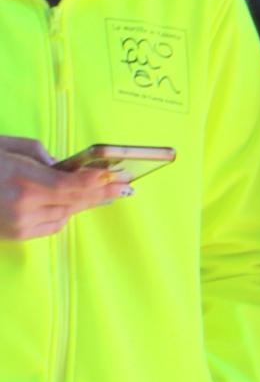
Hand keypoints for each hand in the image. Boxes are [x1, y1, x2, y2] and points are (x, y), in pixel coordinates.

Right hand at [0, 137, 129, 240]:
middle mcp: (22, 205)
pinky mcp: (16, 235)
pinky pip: (53, 226)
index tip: (115, 176)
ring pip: (66, 214)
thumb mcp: (5, 146)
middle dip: (101, 193)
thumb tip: (63, 166)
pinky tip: (74, 205)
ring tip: (106, 193)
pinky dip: (65, 214)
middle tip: (125, 186)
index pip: (68, 184)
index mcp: (20, 178)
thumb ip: (38, 154)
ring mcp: (19, 223)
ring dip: (85, 202)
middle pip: (73, 200)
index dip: (95, 181)